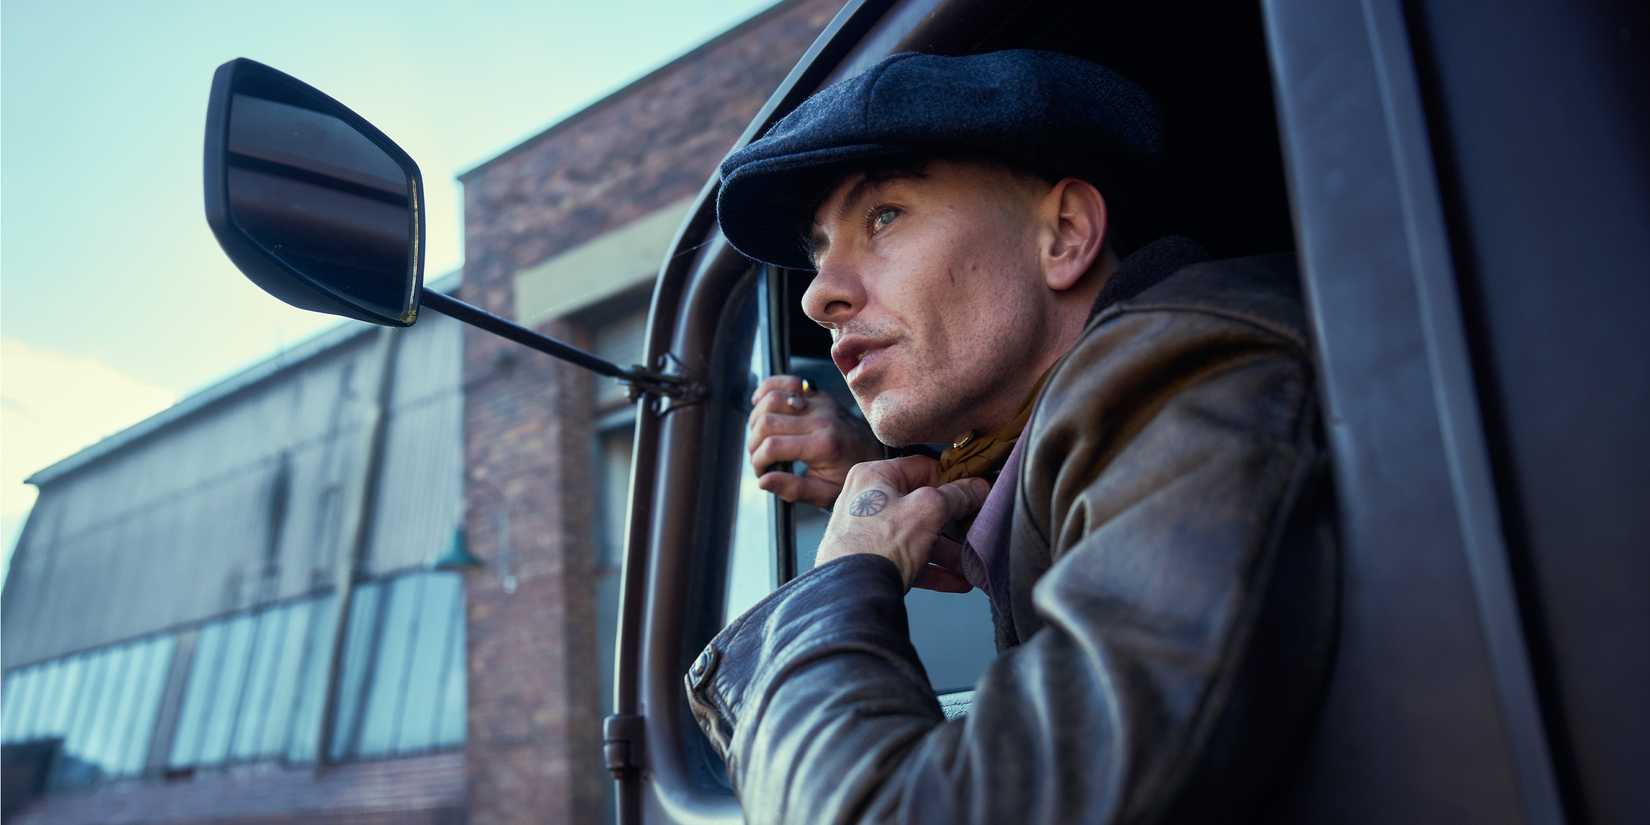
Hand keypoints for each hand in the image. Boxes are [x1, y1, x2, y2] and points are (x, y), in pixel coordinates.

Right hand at [748, 375, 884, 508]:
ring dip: (756, 420)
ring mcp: (820, 402)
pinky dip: (766, 389)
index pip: (773, 446)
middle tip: (759, 459)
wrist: (872, 454)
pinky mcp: (818, 394)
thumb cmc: (847, 476)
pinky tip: (760, 405)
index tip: (762, 473)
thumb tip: (763, 481)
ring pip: (770, 400)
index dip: (758, 461)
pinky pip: (784, 382)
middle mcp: (821, 419)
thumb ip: (793, 489)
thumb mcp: (824, 494)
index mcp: (823, 445)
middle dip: (753, 444)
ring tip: (761, 439)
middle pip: (766, 421)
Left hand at [814, 455, 989, 589]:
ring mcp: (867, 532)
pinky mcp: (870, 561)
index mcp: (874, 476)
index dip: (951, 480)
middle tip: (974, 530)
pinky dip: (933, 569)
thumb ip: (956, 496)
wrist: (849, 594)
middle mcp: (867, 500)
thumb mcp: (927, 511)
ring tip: (971, 564)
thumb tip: (976, 487)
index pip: (922, 467)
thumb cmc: (877, 546)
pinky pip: (908, 559)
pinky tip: (958, 580)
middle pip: (921, 505)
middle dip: (953, 524)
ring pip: (917, 536)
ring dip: (948, 551)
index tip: (973, 494)